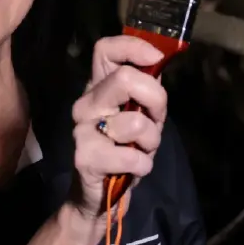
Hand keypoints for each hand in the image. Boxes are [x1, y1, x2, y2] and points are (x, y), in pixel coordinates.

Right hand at [70, 35, 167, 219]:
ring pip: (135, 122)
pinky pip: (133, 156)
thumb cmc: (123, 152)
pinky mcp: (85, 157)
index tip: (155, 58)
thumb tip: (160, 61)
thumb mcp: (140, 117)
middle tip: (156, 120)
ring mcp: (82, 130)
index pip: (105, 49)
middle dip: (156, 99)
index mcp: (99, 88)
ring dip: (151, 141)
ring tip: (140, 151)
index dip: (133, 47)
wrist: (100, 197)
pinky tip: (133, 169)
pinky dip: (143, 165)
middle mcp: (86, 104)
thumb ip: (146, 92)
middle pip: (125, 78)